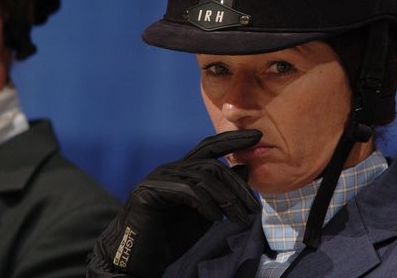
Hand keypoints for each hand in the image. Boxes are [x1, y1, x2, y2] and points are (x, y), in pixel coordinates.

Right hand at [88, 130, 261, 277]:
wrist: (139, 260)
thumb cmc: (171, 237)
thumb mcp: (206, 213)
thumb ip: (222, 192)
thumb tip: (245, 168)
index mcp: (183, 170)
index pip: (210, 146)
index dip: (233, 139)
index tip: (257, 136)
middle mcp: (170, 169)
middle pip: (213, 165)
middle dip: (238, 187)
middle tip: (254, 209)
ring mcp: (158, 178)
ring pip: (203, 177)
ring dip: (228, 200)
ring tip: (241, 219)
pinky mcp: (149, 191)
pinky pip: (187, 190)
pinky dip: (207, 204)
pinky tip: (216, 219)